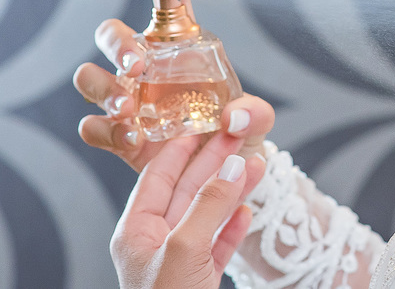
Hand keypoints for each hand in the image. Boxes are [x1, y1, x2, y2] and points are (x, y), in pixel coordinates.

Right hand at [74, 0, 274, 170]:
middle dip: (118, 44)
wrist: (220, 174)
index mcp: (183, 47)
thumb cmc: (236, 134)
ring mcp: (127, 98)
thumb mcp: (255, 121)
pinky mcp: (117, 133)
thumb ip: (255, 114)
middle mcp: (148, 65)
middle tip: (138, 65)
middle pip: (111, 34)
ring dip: (104, 88)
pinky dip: (107, 131)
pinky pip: (92, 126)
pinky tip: (133, 139)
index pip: (170, 5)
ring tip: (129, 108)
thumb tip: (234, 117)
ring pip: (90, 77)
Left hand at [111, 130, 267, 288]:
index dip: (182, 148)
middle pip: (187, 191)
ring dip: (233, 190)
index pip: (158, 177)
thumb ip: (209, 205)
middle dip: (215, 163)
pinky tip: (249, 209)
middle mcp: (155, 245)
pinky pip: (218, 245)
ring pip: (208, 216)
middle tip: (240, 137)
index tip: (205, 122)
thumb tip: (233, 167)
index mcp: (136, 233)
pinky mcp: (200, 281)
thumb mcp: (186, 249)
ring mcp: (178, 264)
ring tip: (258, 165)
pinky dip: (234, 225)